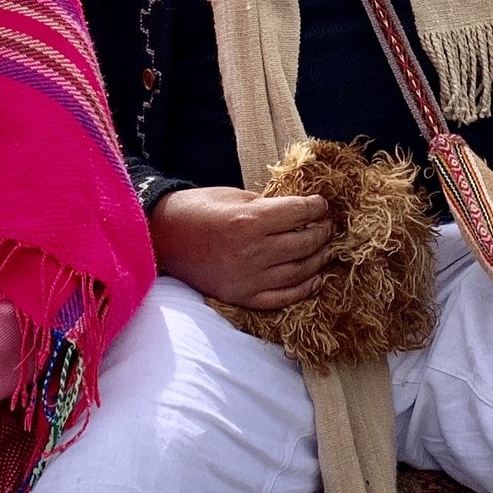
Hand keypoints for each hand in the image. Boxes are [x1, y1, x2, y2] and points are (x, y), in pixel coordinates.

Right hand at [151, 186, 334, 309]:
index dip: (317, 207)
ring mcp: (247, 277)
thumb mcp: (236, 195)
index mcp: (250, 219)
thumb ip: (268, 205)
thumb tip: (299, 211)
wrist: (164, 236)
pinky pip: (282, 297)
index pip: (300, 213)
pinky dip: (303, 289)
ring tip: (325, 250)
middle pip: (304, 242)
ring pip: (299, 271)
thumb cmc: (199, 208)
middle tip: (328, 227)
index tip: (322, 205)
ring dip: (318, 259)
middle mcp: (252, 250)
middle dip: (322, 232)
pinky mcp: (240, 296)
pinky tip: (314, 279)